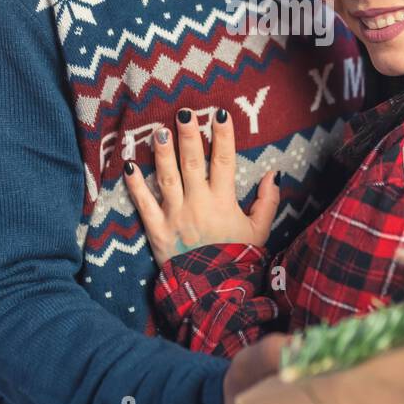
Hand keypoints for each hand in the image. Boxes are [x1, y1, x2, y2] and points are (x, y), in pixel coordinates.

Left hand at [123, 109, 279, 266]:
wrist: (214, 292)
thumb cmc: (237, 259)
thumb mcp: (259, 231)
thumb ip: (267, 201)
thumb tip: (274, 173)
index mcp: (223, 202)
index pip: (225, 161)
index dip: (223, 136)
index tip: (220, 113)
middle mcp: (198, 203)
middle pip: (192, 162)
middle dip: (189, 135)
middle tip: (184, 112)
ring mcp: (176, 215)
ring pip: (167, 177)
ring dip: (162, 153)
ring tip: (158, 130)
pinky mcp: (157, 229)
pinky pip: (144, 204)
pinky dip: (135, 186)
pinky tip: (128, 167)